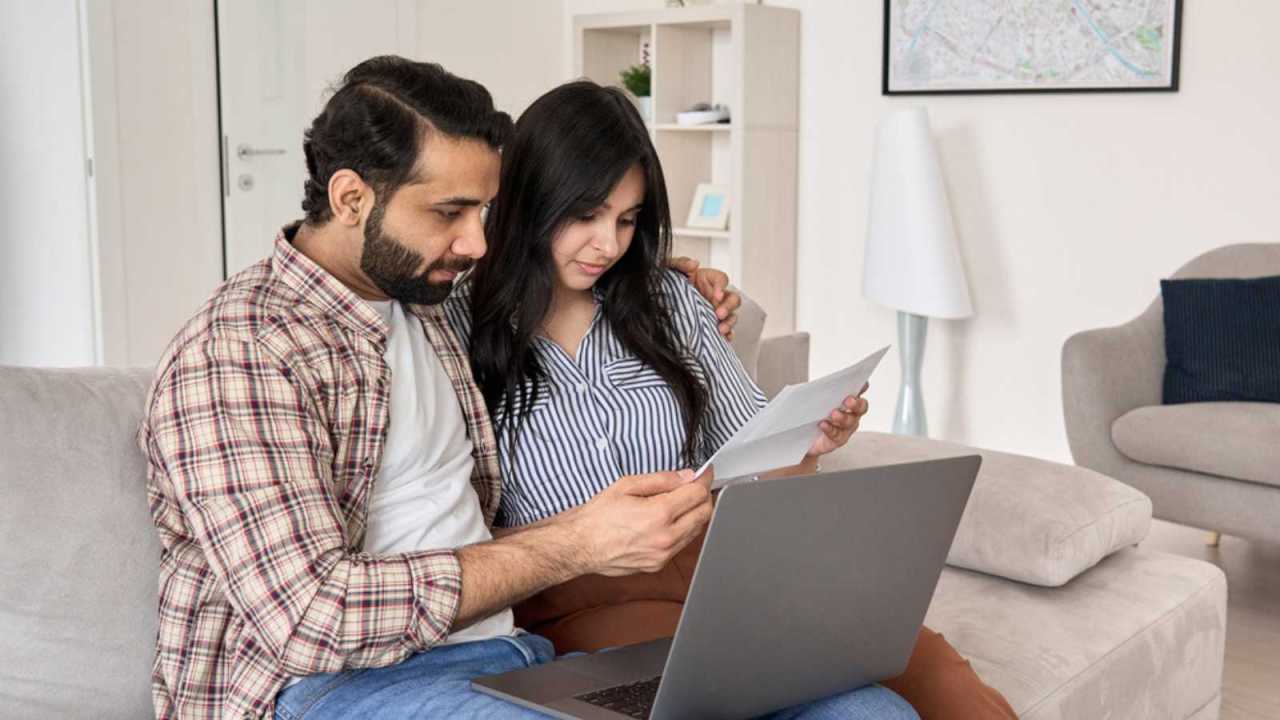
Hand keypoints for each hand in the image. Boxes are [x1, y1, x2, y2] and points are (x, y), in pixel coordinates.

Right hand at [571, 470, 712, 575]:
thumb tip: (686, 476)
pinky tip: (670, 520)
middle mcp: (665, 537)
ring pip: (696, 530)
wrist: (580, 546)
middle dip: (704, 495)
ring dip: (695, 513)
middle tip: (695, 485)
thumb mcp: (626, 486)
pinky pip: (682, 544)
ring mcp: (663, 555)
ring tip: (681, 500)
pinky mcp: (658, 565)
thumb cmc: (597, 517)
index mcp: (659, 514)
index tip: (704, 472)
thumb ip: (661, 480)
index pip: (697, 494)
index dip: (704, 479)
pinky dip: (683, 529)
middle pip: (704, 513)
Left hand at [670, 256, 740, 339]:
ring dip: (729, 323)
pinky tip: (723, 339)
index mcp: (706, 279)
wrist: (658, 299)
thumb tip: (693, 264)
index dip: (721, 286)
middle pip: (732, 298)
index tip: (715, 295)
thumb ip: (681, 263)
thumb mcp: (670, 268)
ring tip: (720, 330)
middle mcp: (713, 295)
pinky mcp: (710, 324)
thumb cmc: (667, 282)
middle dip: (728, 306)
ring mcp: (713, 310)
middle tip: (718, 314)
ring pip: (731, 315)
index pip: (722, 279)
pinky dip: (727, 335)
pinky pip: (724, 330)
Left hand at [806, 383, 869, 457]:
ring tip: (834, 414)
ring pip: (850, 422)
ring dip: (843, 417)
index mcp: (848, 400)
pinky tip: (823, 424)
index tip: (863, 383)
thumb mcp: (813, 399)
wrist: (802, 434)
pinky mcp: (838, 440)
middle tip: (848, 400)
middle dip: (855, 403)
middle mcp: (852, 413)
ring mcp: (847, 428)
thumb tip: (815, 386)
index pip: (858, 391)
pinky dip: (830, 429)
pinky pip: (837, 435)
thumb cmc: (810, 412)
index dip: (862, 387)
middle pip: (860, 408)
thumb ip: (818, 392)